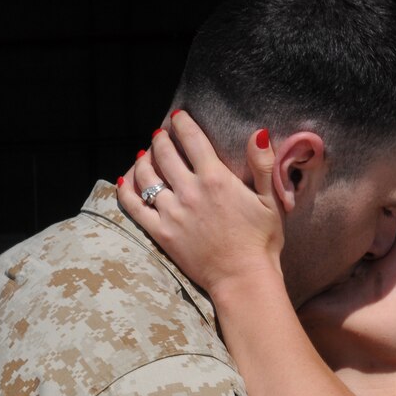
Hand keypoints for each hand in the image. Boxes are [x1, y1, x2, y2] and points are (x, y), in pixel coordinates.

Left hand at [118, 111, 284, 296]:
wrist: (243, 279)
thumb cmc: (261, 241)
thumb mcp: (270, 200)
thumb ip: (262, 165)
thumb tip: (258, 134)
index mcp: (216, 179)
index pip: (192, 139)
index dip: (182, 123)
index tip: (178, 117)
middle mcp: (190, 191)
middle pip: (165, 154)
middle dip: (160, 139)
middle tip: (160, 135)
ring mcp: (172, 212)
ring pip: (146, 176)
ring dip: (143, 159)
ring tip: (145, 154)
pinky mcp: (161, 233)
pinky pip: (134, 206)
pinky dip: (125, 190)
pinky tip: (125, 180)